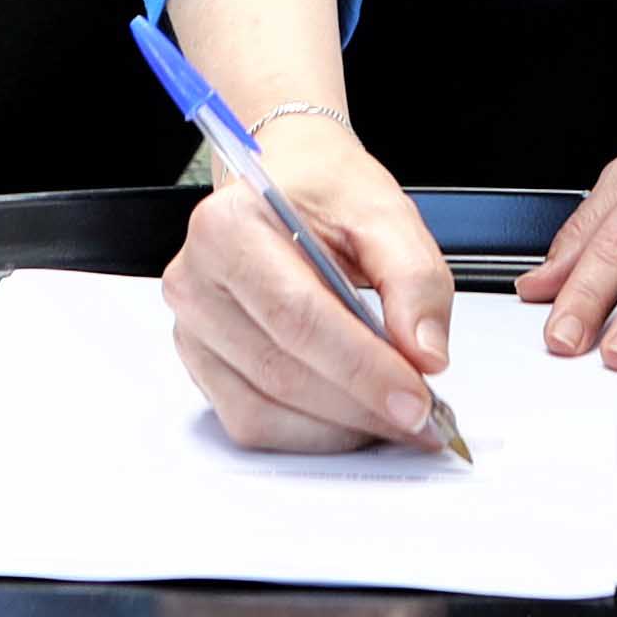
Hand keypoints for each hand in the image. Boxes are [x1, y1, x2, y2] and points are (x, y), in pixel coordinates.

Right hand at [167, 106, 460, 452]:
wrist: (286, 183)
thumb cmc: (325, 193)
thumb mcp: (385, 213)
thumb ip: (414, 280)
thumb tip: (425, 354)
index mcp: (230, 227)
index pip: (299, 318)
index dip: (363, 369)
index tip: (417, 399)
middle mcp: (196, 280)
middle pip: (281, 371)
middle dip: (360, 406)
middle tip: (422, 418)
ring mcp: (192, 328)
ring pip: (263, 410)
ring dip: (337, 429)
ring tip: (393, 417)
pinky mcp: (200, 364)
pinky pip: (250, 421)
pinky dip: (309, 433)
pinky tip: (351, 416)